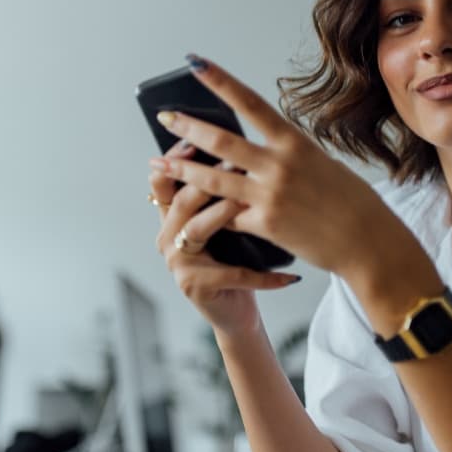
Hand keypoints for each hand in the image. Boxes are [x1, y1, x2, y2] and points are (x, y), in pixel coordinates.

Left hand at [147, 56, 405, 279]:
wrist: (366, 241)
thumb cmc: (347, 201)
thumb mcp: (318, 163)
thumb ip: (283, 154)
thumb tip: (248, 151)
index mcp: (295, 142)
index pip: (250, 102)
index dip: (220, 81)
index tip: (196, 63)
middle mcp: (280, 165)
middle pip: (221, 141)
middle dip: (187, 128)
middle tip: (165, 117)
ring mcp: (271, 195)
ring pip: (213, 179)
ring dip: (182, 170)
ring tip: (158, 162)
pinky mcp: (266, 225)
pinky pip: (227, 216)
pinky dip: (211, 214)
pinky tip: (193, 211)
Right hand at [149, 139, 299, 337]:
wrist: (237, 312)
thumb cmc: (236, 259)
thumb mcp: (227, 223)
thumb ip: (223, 192)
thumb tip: (240, 149)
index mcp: (171, 219)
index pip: (162, 183)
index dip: (174, 160)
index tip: (195, 138)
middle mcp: (167, 239)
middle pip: (183, 200)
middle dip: (209, 178)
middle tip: (237, 160)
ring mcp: (178, 264)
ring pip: (200, 229)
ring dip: (227, 212)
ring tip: (252, 200)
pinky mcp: (195, 287)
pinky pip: (234, 273)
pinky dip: (265, 275)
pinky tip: (290, 273)